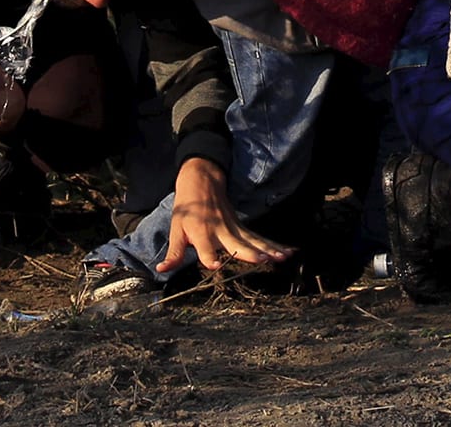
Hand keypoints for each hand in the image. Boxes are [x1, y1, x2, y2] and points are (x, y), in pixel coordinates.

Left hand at [157, 158, 294, 275]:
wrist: (202, 181)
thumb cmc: (187, 208)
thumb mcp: (176, 229)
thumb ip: (174, 253)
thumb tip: (162, 270)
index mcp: (201, 232)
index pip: (205, 248)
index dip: (209, 257)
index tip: (214, 264)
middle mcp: (220, 231)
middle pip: (238, 244)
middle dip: (252, 253)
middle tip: (265, 260)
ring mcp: (234, 228)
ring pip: (254, 240)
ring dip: (270, 248)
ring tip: (283, 257)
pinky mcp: (242, 227)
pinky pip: (259, 238)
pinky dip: (274, 244)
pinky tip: (288, 250)